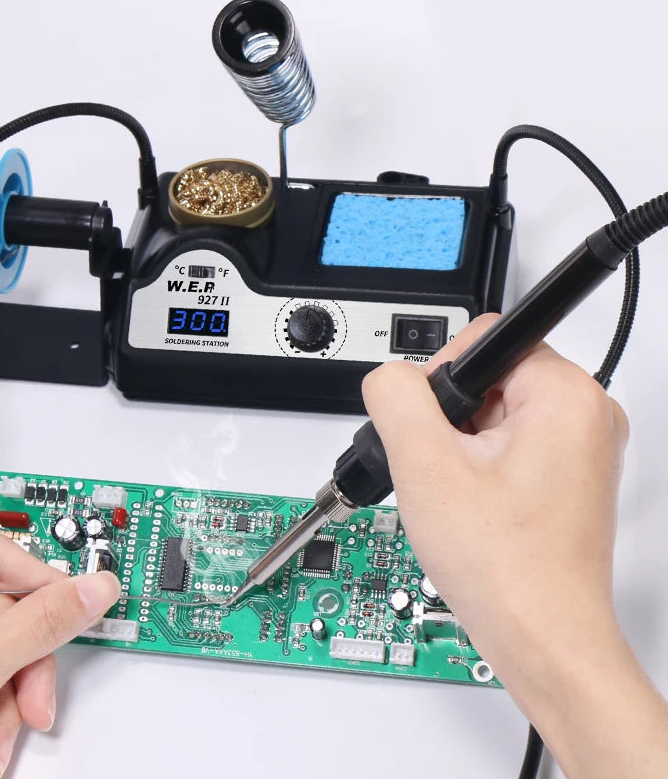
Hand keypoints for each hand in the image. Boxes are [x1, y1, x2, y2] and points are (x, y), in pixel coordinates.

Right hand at [363, 314, 667, 777]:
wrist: (541, 639)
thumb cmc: (507, 569)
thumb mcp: (425, 466)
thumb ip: (396, 397)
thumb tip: (389, 378)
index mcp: (565, 396)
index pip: (482, 337)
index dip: (438, 381)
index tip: (432, 431)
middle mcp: (586, 415)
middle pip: (486, 377)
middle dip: (448, 420)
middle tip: (443, 472)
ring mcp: (580, 449)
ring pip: (491, 414)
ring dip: (459, 448)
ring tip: (459, 497)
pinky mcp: (567, 476)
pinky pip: (508, 445)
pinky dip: (478, 468)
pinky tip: (472, 508)